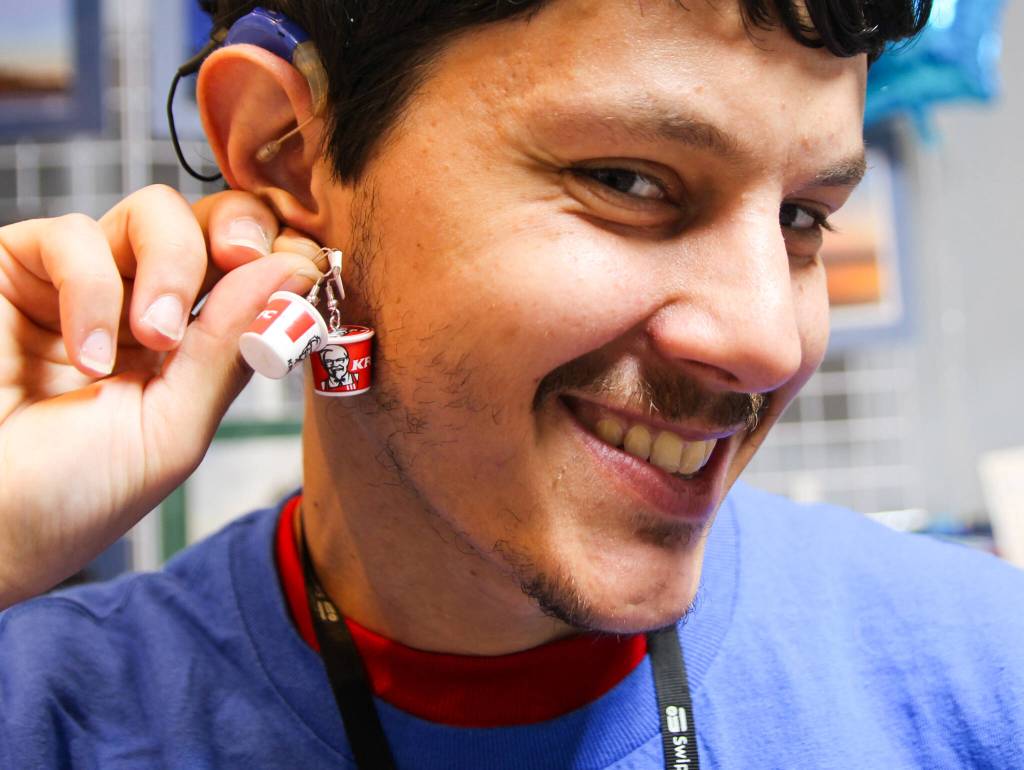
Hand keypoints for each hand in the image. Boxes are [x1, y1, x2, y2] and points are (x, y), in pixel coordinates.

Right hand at [0, 185, 321, 608]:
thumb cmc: (71, 496)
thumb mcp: (172, 430)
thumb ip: (226, 350)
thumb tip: (288, 271)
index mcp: (193, 345)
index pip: (251, 271)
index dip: (283, 252)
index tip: (308, 264)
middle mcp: (144, 304)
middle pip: (212, 221)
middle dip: (241, 229)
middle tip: (243, 262)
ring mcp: (83, 283)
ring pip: (152, 212)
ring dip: (170, 267)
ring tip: (152, 340)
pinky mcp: (16, 270)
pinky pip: (70, 236)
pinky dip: (91, 290)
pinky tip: (87, 357)